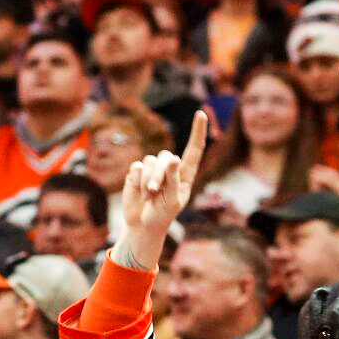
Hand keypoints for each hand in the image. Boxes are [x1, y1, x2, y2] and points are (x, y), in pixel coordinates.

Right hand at [119, 112, 206, 261]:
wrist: (143, 223)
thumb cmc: (163, 214)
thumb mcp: (173, 201)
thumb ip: (173, 180)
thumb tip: (173, 158)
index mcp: (185, 174)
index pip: (194, 149)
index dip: (198, 131)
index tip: (201, 114)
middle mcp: (170, 167)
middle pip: (166, 157)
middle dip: (159, 175)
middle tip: (155, 191)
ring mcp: (153, 168)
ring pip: (150, 162)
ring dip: (148, 181)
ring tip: (149, 195)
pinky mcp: (137, 171)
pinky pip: (137, 167)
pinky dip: (138, 181)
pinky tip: (140, 192)